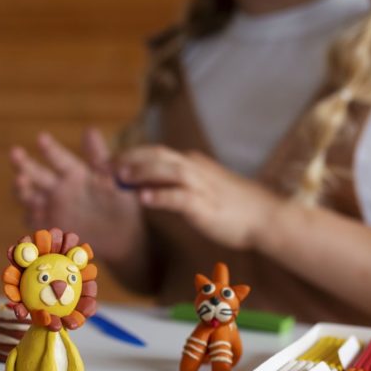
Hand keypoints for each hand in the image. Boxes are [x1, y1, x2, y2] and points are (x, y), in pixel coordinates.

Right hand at [10, 129, 142, 262]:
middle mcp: (57, 188)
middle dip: (23, 163)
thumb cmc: (118, 201)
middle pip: (35, 173)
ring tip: (21, 181)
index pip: (58, 157)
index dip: (50, 148)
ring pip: (28, 196)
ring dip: (22, 189)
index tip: (41, 137)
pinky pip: (33, 221)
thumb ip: (100, 157)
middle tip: (15, 153)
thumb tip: (90, 130)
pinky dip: (30, 216)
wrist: (121, 235)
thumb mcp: (113, 179)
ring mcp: (50, 207)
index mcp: (73, 172)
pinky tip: (32, 211)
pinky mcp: (48, 227)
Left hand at [116, 145, 281, 249]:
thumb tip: (156, 182)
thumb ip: (181, 182)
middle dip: (128, 159)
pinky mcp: (207, 206)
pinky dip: (161, 195)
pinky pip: (180, 197)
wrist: (267, 218)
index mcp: (192, 164)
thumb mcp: (205, 188)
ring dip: (141, 172)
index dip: (129, 155)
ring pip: (167, 170)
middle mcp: (195, 169)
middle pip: (157, 155)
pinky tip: (143, 199)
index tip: (106, 162)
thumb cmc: (236, 207)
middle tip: (102, 167)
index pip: (155, 152)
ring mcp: (202, 186)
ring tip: (119, 178)